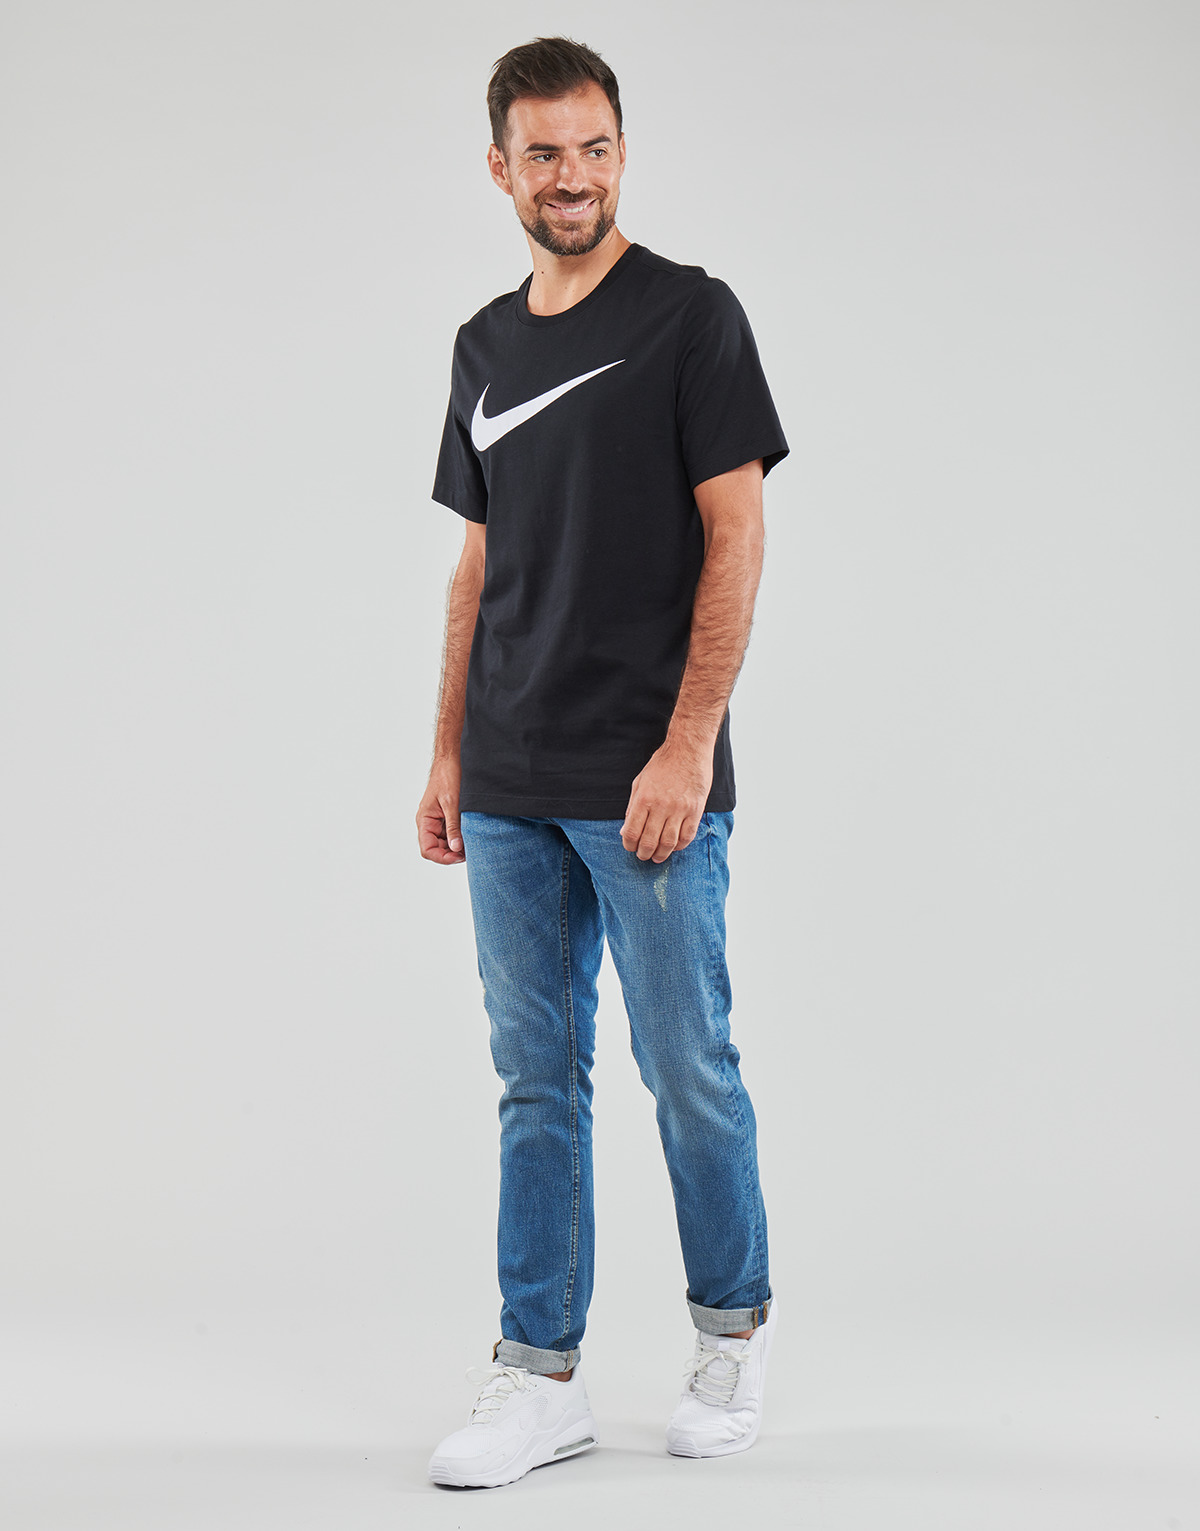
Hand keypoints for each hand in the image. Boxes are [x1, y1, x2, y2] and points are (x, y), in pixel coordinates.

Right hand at [416, 757, 464, 864]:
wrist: (453, 759)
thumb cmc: (448, 776)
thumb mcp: (452, 803)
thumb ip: (453, 827)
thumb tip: (455, 848)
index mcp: (424, 820)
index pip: (428, 850)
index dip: (442, 857)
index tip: (459, 856)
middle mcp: (429, 822)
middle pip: (437, 849)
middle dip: (452, 853)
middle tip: (470, 851)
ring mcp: (439, 820)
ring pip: (446, 842)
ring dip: (458, 845)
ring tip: (472, 843)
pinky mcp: (448, 816)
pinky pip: (453, 832)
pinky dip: (462, 836)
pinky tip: (472, 834)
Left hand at [620, 740, 713, 862]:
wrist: (688, 750)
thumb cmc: (662, 765)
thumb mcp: (639, 782)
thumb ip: (631, 808)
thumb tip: (625, 831)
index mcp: (644, 799)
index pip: (632, 832)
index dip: (629, 845)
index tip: (630, 847)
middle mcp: (661, 806)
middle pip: (649, 841)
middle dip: (644, 853)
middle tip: (643, 856)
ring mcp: (680, 809)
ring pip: (669, 843)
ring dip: (661, 854)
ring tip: (658, 857)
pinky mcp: (695, 810)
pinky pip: (687, 836)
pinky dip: (680, 846)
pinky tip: (674, 846)